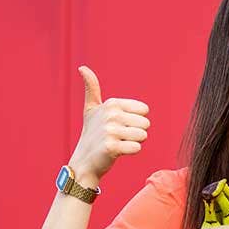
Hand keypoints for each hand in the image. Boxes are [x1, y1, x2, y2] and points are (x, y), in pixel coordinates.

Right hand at [68, 65, 149, 182]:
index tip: (119, 125)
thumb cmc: (92, 133)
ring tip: (119, 143)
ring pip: (143, 135)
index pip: (144, 110)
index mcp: (111, 103)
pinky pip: (137, 147)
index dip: (135, 120)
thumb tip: (82, 67)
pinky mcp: (111, 147)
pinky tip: (118, 152)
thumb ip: (91, 88)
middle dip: (136, 132)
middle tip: (119, 137)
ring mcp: (110, 131)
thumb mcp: (91, 109)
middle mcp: (110, 114)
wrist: (84, 160)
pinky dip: (131, 151)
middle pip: (145, 123)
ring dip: (133, 142)